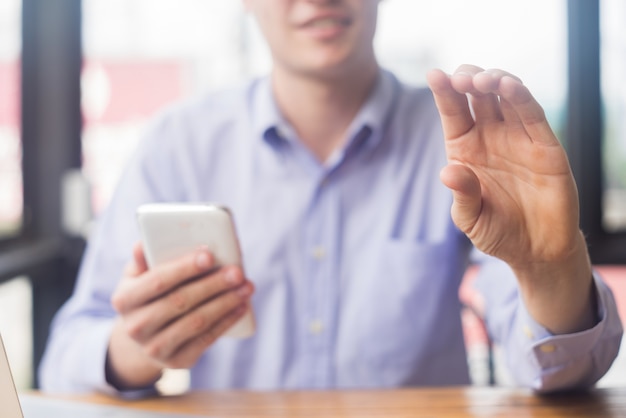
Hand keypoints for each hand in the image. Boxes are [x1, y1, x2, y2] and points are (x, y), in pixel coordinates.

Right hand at [106, 242, 253, 388]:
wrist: (146, 336)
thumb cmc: (148, 295)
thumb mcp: (139, 276)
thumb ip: (145, 258)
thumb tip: (144, 242)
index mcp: (124, 299)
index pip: (158, 281)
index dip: (184, 268)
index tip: (210, 255)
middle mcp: (135, 327)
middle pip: (180, 301)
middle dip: (212, 285)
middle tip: (237, 272)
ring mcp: (155, 348)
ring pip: (196, 322)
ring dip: (225, 303)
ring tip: (246, 287)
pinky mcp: (177, 361)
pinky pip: (206, 339)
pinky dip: (227, 321)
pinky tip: (241, 306)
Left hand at [427, 65, 594, 333]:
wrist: (535, 250)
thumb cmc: (496, 232)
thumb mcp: (471, 218)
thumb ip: (462, 196)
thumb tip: (448, 172)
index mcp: (465, 149)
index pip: (453, 112)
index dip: (443, 91)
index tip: (432, 73)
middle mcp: (490, 137)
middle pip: (478, 95)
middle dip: (469, 79)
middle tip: (462, 78)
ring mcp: (518, 138)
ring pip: (506, 97)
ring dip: (495, 81)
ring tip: (484, 79)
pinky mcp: (544, 145)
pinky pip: (533, 115)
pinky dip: (522, 97)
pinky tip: (510, 86)